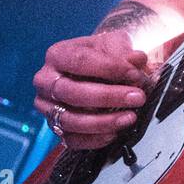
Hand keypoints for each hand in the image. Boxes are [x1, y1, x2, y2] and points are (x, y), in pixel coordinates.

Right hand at [32, 31, 150, 149]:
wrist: (94, 69)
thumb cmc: (101, 55)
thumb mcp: (114, 44)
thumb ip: (125, 51)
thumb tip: (137, 60)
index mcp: (58, 54)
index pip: (80, 61)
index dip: (110, 68)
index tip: (134, 74)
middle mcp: (46, 81)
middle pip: (72, 92)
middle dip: (108, 97)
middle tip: (137, 97)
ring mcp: (48, 106)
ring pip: (70, 120)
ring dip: (103, 121)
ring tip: (129, 117)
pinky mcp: (55, 127)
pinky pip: (71, 139)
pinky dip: (94, 139)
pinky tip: (114, 132)